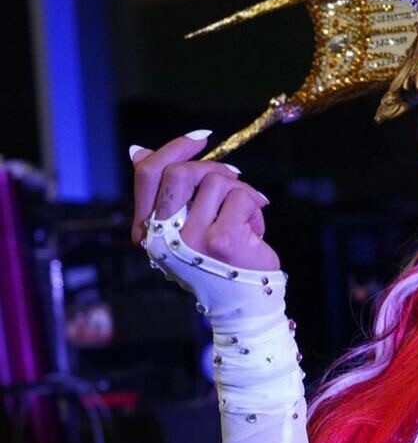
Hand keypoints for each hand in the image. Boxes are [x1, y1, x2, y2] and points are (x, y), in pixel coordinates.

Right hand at [130, 132, 280, 272]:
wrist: (244, 303)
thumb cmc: (218, 262)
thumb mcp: (186, 229)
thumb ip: (168, 196)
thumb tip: (138, 151)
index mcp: (150, 231)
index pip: (147, 175)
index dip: (173, 148)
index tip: (201, 138)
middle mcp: (163, 236)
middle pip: (179, 172)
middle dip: (212, 168)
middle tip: (234, 181)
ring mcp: (190, 238)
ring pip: (214, 181)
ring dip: (239, 192)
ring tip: (245, 216)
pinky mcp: (221, 239)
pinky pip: (240, 197)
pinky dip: (254, 207)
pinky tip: (255, 230)